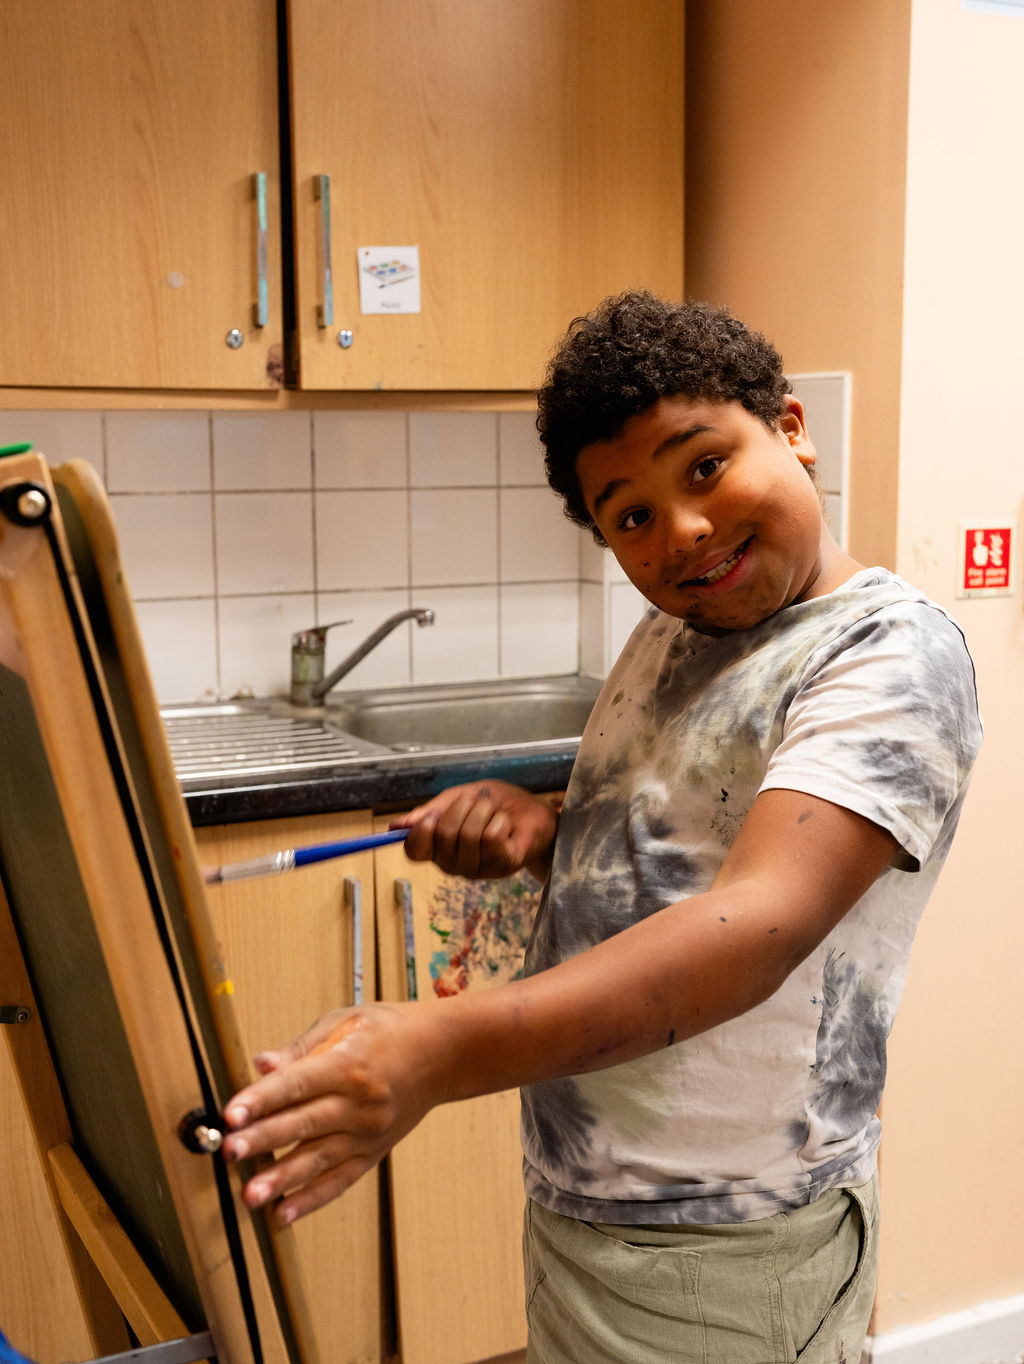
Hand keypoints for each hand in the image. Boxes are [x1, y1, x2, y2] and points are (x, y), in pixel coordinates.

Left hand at [222, 1003, 443, 1225]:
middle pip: (305, 1124)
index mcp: (348, 1064)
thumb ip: (300, 1047)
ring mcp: (367, 1133)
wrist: (442, 1055)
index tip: (232, 1113)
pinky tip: (283, 1214)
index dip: (262, 1099)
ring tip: (250, 1195)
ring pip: (319, 1159)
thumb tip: (259, 1064)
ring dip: (282, 1179)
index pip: (298, 1084)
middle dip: (264, 1139)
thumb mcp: (345, 1022)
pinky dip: (311, 1200)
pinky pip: (339, 1181)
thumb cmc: (389, 1031)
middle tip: (230, 1152)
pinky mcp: (372, 1154)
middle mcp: (359, 1103)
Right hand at [390, 780, 559, 879]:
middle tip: (479, 805)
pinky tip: (507, 826)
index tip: (434, 815)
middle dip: (463, 806)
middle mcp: (454, 864)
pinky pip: (491, 839)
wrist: (534, 813)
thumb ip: (431, 812)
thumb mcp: (459, 798)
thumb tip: (396, 826)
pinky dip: (500, 821)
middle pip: (443, 834)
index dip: (421, 830)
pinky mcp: (502, 867)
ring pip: (469, 835)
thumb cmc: (497, 806)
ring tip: (495, 814)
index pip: (414, 850)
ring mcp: (478, 869)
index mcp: (439, 848)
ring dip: (485, 812)